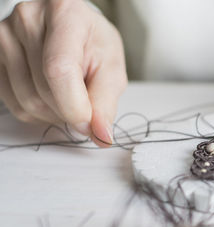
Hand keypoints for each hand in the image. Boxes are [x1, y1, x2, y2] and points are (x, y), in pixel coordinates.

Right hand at [0, 0, 126, 146]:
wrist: (74, 30)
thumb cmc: (94, 44)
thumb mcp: (112, 67)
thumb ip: (106, 101)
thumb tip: (100, 135)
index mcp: (65, 14)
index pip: (59, 70)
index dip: (75, 106)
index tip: (90, 124)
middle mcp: (28, 19)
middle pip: (43, 91)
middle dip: (70, 112)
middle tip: (87, 108)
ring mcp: (5, 36)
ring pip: (27, 102)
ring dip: (55, 115)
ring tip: (71, 99)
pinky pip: (14, 104)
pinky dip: (38, 113)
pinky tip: (53, 99)